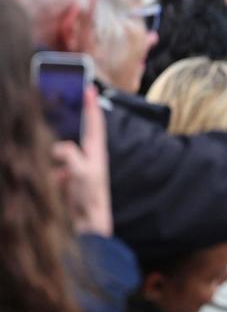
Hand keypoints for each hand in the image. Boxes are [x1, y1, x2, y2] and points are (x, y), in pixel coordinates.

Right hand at [52, 86, 111, 235]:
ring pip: (60, 146)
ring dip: (53, 144)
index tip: (88, 87)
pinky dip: (48, 165)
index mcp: (95, 151)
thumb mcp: (82, 172)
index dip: (90, 104)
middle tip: (61, 100)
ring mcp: (74, 166)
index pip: (94, 122)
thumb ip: (70, 154)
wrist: (87, 224)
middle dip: (69, 117)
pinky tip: (54, 176)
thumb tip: (56, 147)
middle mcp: (86, 156)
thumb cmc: (90, 198)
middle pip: (76, 130)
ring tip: (46, 139)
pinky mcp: (64, 177)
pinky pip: (52, 164)